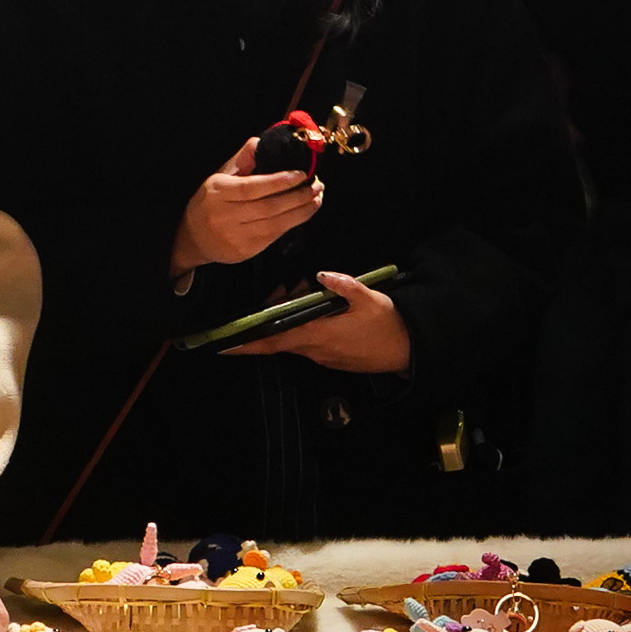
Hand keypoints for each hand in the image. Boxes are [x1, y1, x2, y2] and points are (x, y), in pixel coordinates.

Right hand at [170, 137, 322, 273]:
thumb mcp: (221, 175)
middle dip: (298, 196)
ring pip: (276, 224)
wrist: (194, 237)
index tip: (301, 174)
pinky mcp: (245, 252)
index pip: (252, 187)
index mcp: (219, 192)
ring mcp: (235, 236)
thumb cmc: (211, 201)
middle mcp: (225, 216)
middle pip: (269, 207)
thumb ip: (244, 158)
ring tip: (316, 198)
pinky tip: (304, 213)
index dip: (279, 181)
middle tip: (317, 185)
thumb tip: (263, 143)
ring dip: (301, 211)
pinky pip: (274, 236)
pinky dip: (293, 223)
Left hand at [225, 270, 410, 372]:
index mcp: (317, 334)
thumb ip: (342, 285)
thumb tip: (321, 275)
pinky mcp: (330, 357)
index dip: (246, 342)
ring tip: (302, 291)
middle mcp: (314, 349)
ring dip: (288, 319)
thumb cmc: (387, 323)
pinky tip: (316, 307)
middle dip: (269, 317)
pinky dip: (301, 325)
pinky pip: (306, 341)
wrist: (407, 349)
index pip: (272, 340)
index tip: (223, 343)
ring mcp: (322, 355)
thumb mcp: (367, 298)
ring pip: (292, 338)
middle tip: (280, 292)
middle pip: (277, 337)